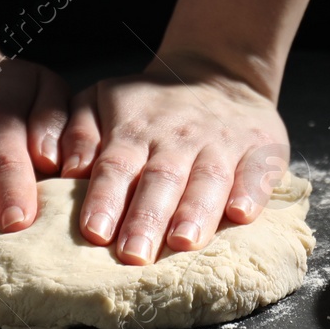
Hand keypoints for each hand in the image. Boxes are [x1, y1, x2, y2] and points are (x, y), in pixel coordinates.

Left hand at [60, 51, 288, 264]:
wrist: (216, 73)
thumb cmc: (147, 103)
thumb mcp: (100, 100)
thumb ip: (77, 134)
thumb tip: (69, 170)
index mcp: (134, 129)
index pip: (116, 166)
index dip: (105, 198)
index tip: (94, 232)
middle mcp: (177, 138)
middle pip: (161, 179)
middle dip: (147, 218)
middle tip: (134, 255)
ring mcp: (221, 143)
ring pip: (208, 179)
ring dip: (195, 212)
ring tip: (183, 242)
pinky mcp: (259, 148)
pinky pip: (257, 171)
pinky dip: (251, 192)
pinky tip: (241, 214)